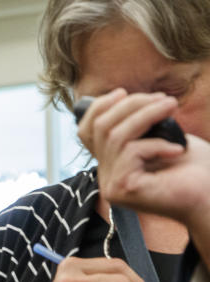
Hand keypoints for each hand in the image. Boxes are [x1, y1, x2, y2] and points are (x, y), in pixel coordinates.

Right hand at [77, 90, 209, 226]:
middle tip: (164, 100)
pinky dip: (158, 144)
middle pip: (100, 127)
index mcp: (111, 165)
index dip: (99, 107)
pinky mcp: (122, 189)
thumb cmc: (194, 171)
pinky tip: (178, 150)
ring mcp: (111, 185)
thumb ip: (139, 126)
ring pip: (115, 136)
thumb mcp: (161, 138)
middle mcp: (106, 176)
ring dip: (146, 115)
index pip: (86, 132)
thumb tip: (127, 100)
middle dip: (132, 105)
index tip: (123, 92)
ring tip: (171, 108)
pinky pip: (132, 152)